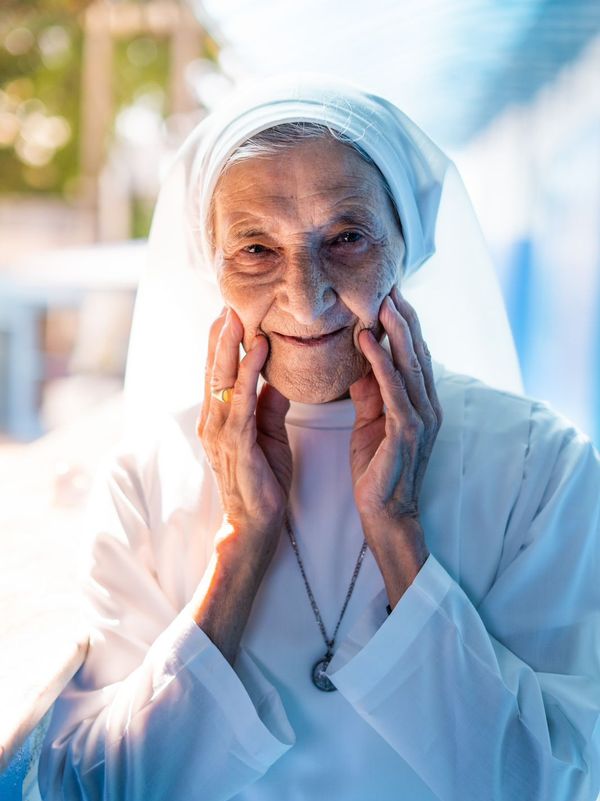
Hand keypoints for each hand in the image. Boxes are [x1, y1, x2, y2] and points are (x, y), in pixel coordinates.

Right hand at [196, 307, 291, 539]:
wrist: (257, 524)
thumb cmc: (263, 481)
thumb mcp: (269, 433)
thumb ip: (269, 404)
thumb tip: (278, 375)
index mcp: (220, 417)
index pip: (218, 371)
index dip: (223, 340)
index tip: (233, 309)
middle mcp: (213, 420)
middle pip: (213, 367)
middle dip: (221, 332)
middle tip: (229, 299)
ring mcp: (220, 431)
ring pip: (222, 377)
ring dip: (231, 343)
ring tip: (238, 312)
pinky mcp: (235, 443)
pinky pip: (242, 400)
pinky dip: (249, 370)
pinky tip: (259, 347)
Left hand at [350, 286, 441, 536]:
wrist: (385, 513)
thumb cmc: (377, 470)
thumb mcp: (371, 422)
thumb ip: (371, 392)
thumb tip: (361, 361)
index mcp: (421, 403)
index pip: (414, 354)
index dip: (404, 323)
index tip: (388, 293)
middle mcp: (428, 406)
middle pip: (417, 351)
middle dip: (403, 317)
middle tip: (388, 285)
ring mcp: (421, 418)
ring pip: (409, 365)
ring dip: (394, 331)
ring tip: (379, 302)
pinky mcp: (406, 432)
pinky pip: (393, 390)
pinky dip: (380, 362)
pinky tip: (365, 340)